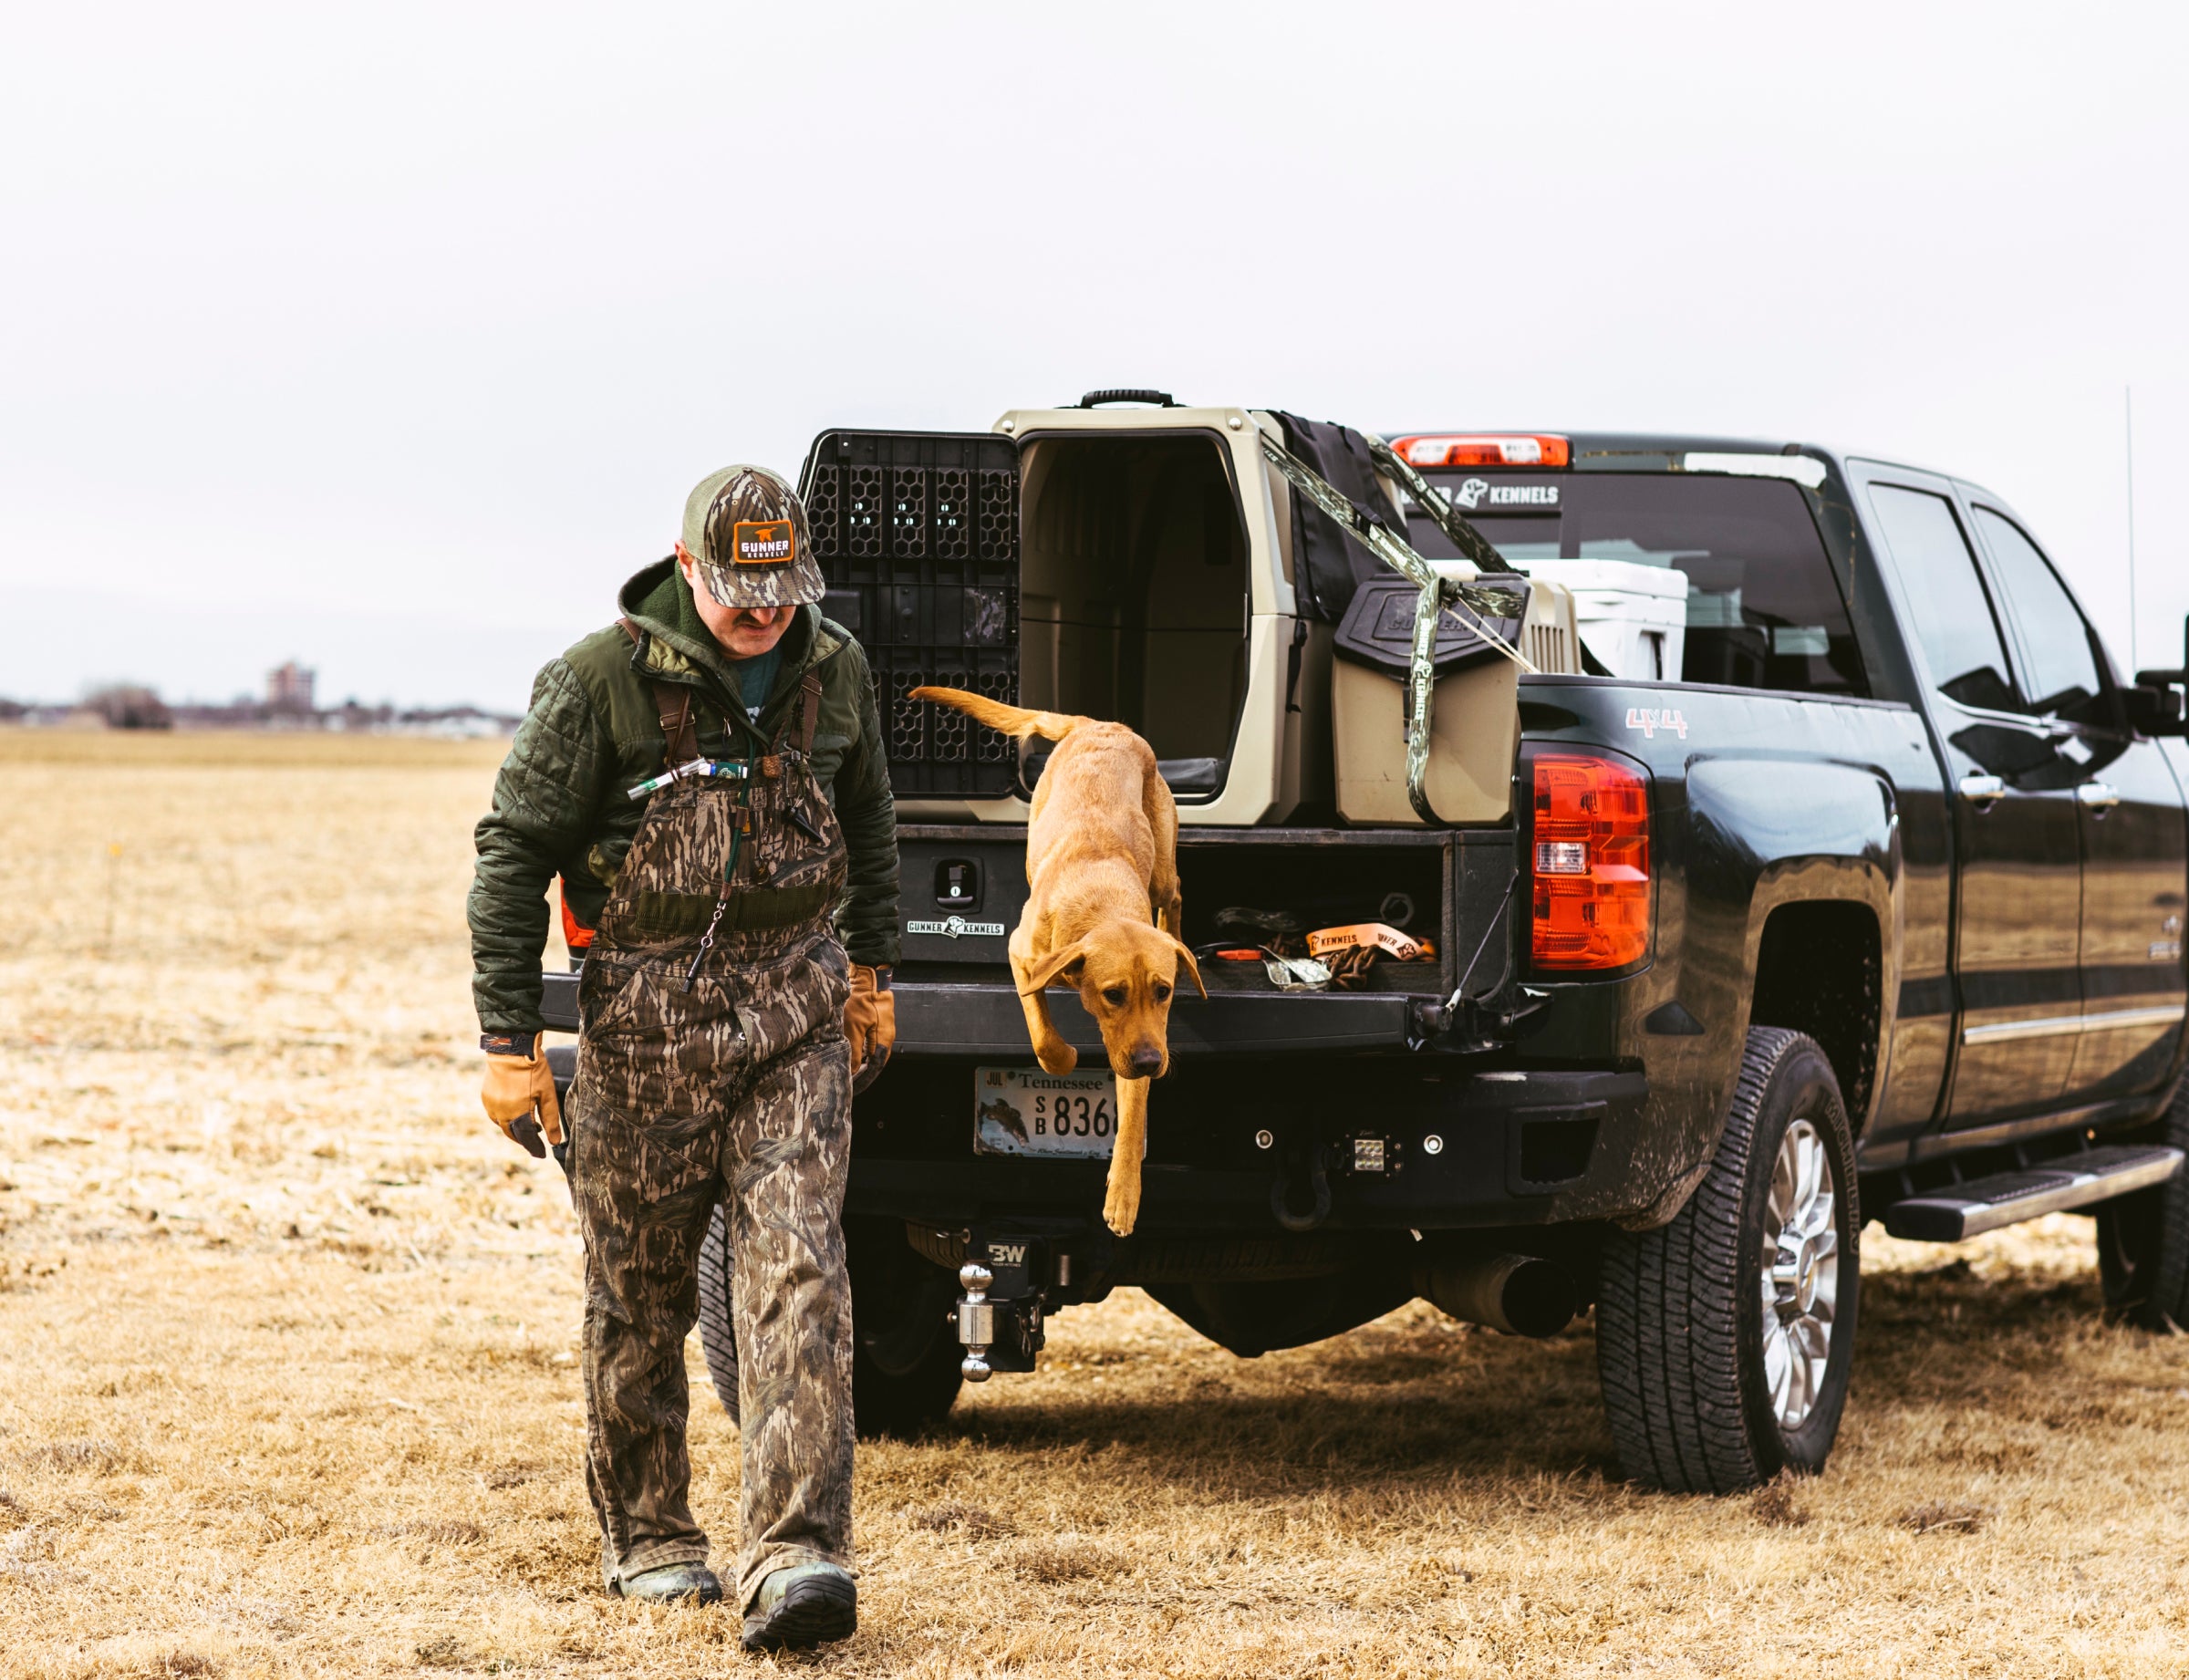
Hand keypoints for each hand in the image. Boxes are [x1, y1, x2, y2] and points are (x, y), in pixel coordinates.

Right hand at [480, 1035, 563, 1157]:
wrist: (510, 1048)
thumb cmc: (532, 1069)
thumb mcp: (546, 1093)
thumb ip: (550, 1119)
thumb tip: (554, 1141)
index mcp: (517, 1113)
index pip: (526, 1138)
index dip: (535, 1147)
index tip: (542, 1153)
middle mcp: (501, 1112)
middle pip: (512, 1134)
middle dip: (524, 1139)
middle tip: (535, 1139)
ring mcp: (491, 1105)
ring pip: (502, 1125)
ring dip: (514, 1127)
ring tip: (528, 1122)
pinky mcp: (485, 1097)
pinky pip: (494, 1114)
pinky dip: (505, 1116)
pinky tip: (514, 1110)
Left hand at [845, 965, 894, 1092]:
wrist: (869, 977)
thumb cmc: (862, 1000)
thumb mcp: (853, 1027)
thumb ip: (853, 1050)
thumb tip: (851, 1070)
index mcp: (883, 1041)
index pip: (875, 1067)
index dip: (864, 1079)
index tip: (853, 1087)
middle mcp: (885, 1037)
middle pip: (874, 1061)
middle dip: (861, 1072)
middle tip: (848, 1081)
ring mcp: (882, 1029)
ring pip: (871, 1051)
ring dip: (860, 1061)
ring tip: (846, 1068)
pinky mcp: (876, 1022)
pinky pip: (869, 1041)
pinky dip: (860, 1049)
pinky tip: (849, 1051)